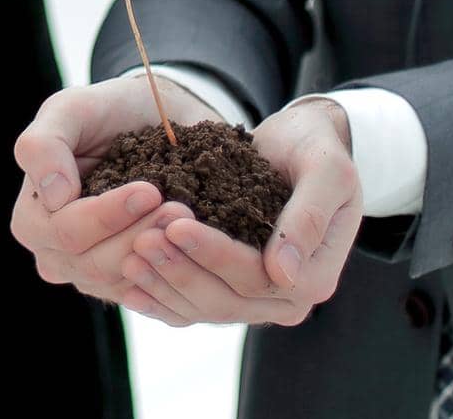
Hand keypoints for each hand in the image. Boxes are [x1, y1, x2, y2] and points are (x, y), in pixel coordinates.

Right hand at [10, 73, 223, 302]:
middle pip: (94, 265)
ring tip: (189, 219)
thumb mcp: (70, 110)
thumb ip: (44, 145)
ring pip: (125, 282)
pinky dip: (173, 273)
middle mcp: (56, 255)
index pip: (65, 233)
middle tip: (180, 208)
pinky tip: (192, 246)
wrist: (155, 119)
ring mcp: (92, 275)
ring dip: (161, 254)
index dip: (107, 215)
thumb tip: (54, 196)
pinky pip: (150, 294)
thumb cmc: (108, 112)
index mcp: (32, 219)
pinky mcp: (130, 283)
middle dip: (140, 235)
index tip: (150, 190)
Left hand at [118, 98, 361, 326]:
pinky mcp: (227, 288)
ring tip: (127, 255)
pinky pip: (190, 306)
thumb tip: (284, 273)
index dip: (215, 254)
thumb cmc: (317, 150)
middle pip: (226, 300)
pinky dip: (160, 297)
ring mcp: (254, 299)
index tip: (175, 225)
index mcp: (314, 276)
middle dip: (181, 270)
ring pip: (204, 307)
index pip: (258, 277)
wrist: (301, 144)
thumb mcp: (325, 171)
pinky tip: (127, 285)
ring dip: (164, 284)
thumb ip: (309, 218)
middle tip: (141, 240)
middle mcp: (285, 297)